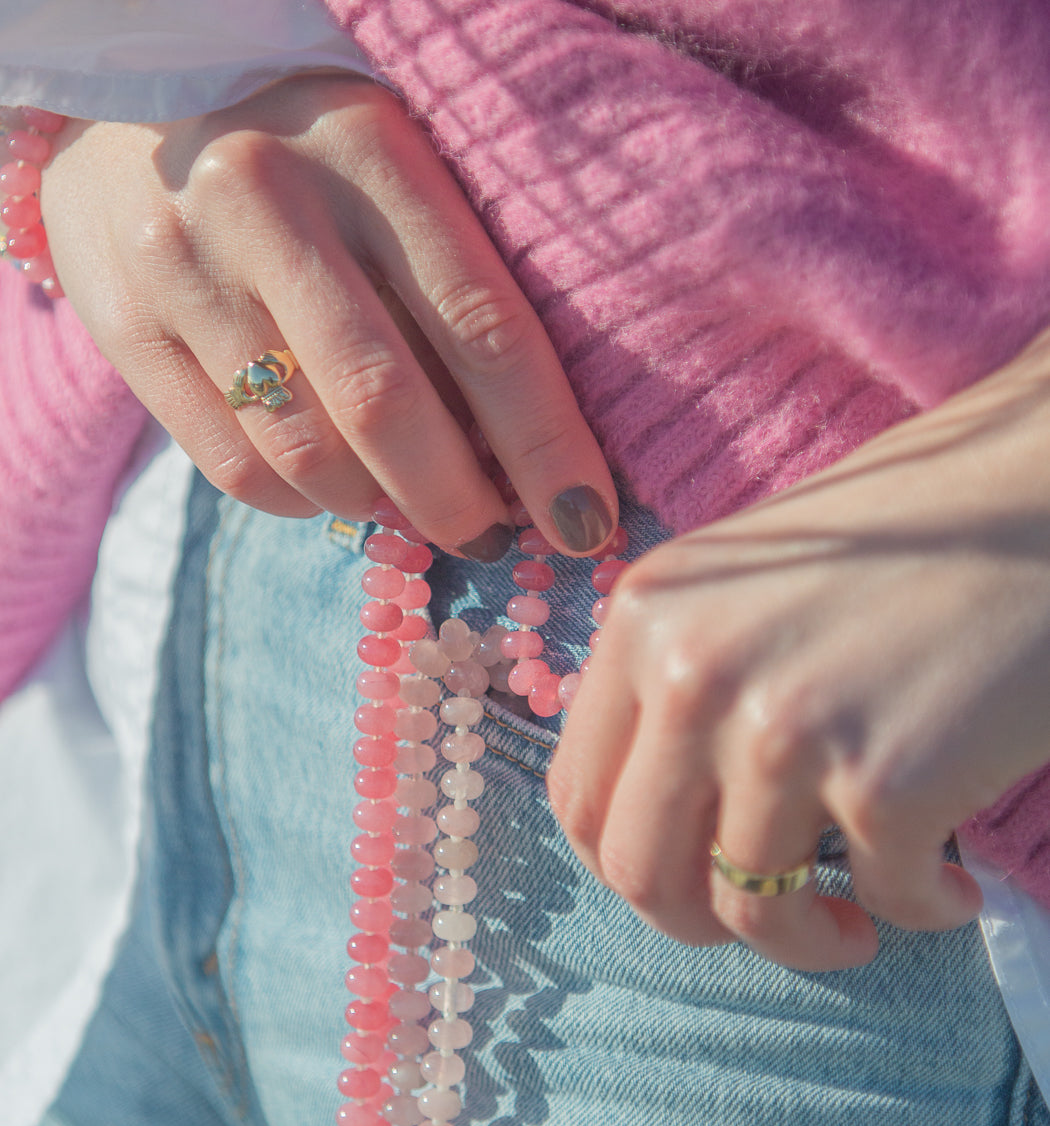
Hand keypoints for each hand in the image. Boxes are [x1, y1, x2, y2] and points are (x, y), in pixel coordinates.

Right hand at [40, 74, 615, 556]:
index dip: (544, 443)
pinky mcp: (126, 324)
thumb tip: (521, 457)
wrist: (128, 102)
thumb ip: (451, 292)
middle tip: (490, 537)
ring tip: (411, 504)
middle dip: (457, 500)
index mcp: (371, 147)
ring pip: (305, 451)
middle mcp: (268, 196)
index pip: (482, 325)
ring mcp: (183, 263)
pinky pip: (235, 468)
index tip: (585, 519)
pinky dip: (304, 503)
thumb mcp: (395, 178)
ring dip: (379, 506)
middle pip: (385, 403)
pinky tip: (332, 484)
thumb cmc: (311, 157)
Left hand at [549, 329, 1049, 968]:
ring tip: (861, 921)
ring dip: (808, 942)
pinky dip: (920, 910)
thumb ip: (684, 676)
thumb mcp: (751, 581)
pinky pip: (882, 899)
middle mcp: (692, 671)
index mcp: (647, 616)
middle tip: (775, 917)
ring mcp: (780, 729)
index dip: (630, 866)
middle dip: (703, 926)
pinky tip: (951, 885)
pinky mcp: (885, 780)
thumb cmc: (918, 534)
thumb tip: (660, 803)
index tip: (691, 882)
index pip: (576, 797)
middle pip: (640, 872)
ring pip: (749, 910)